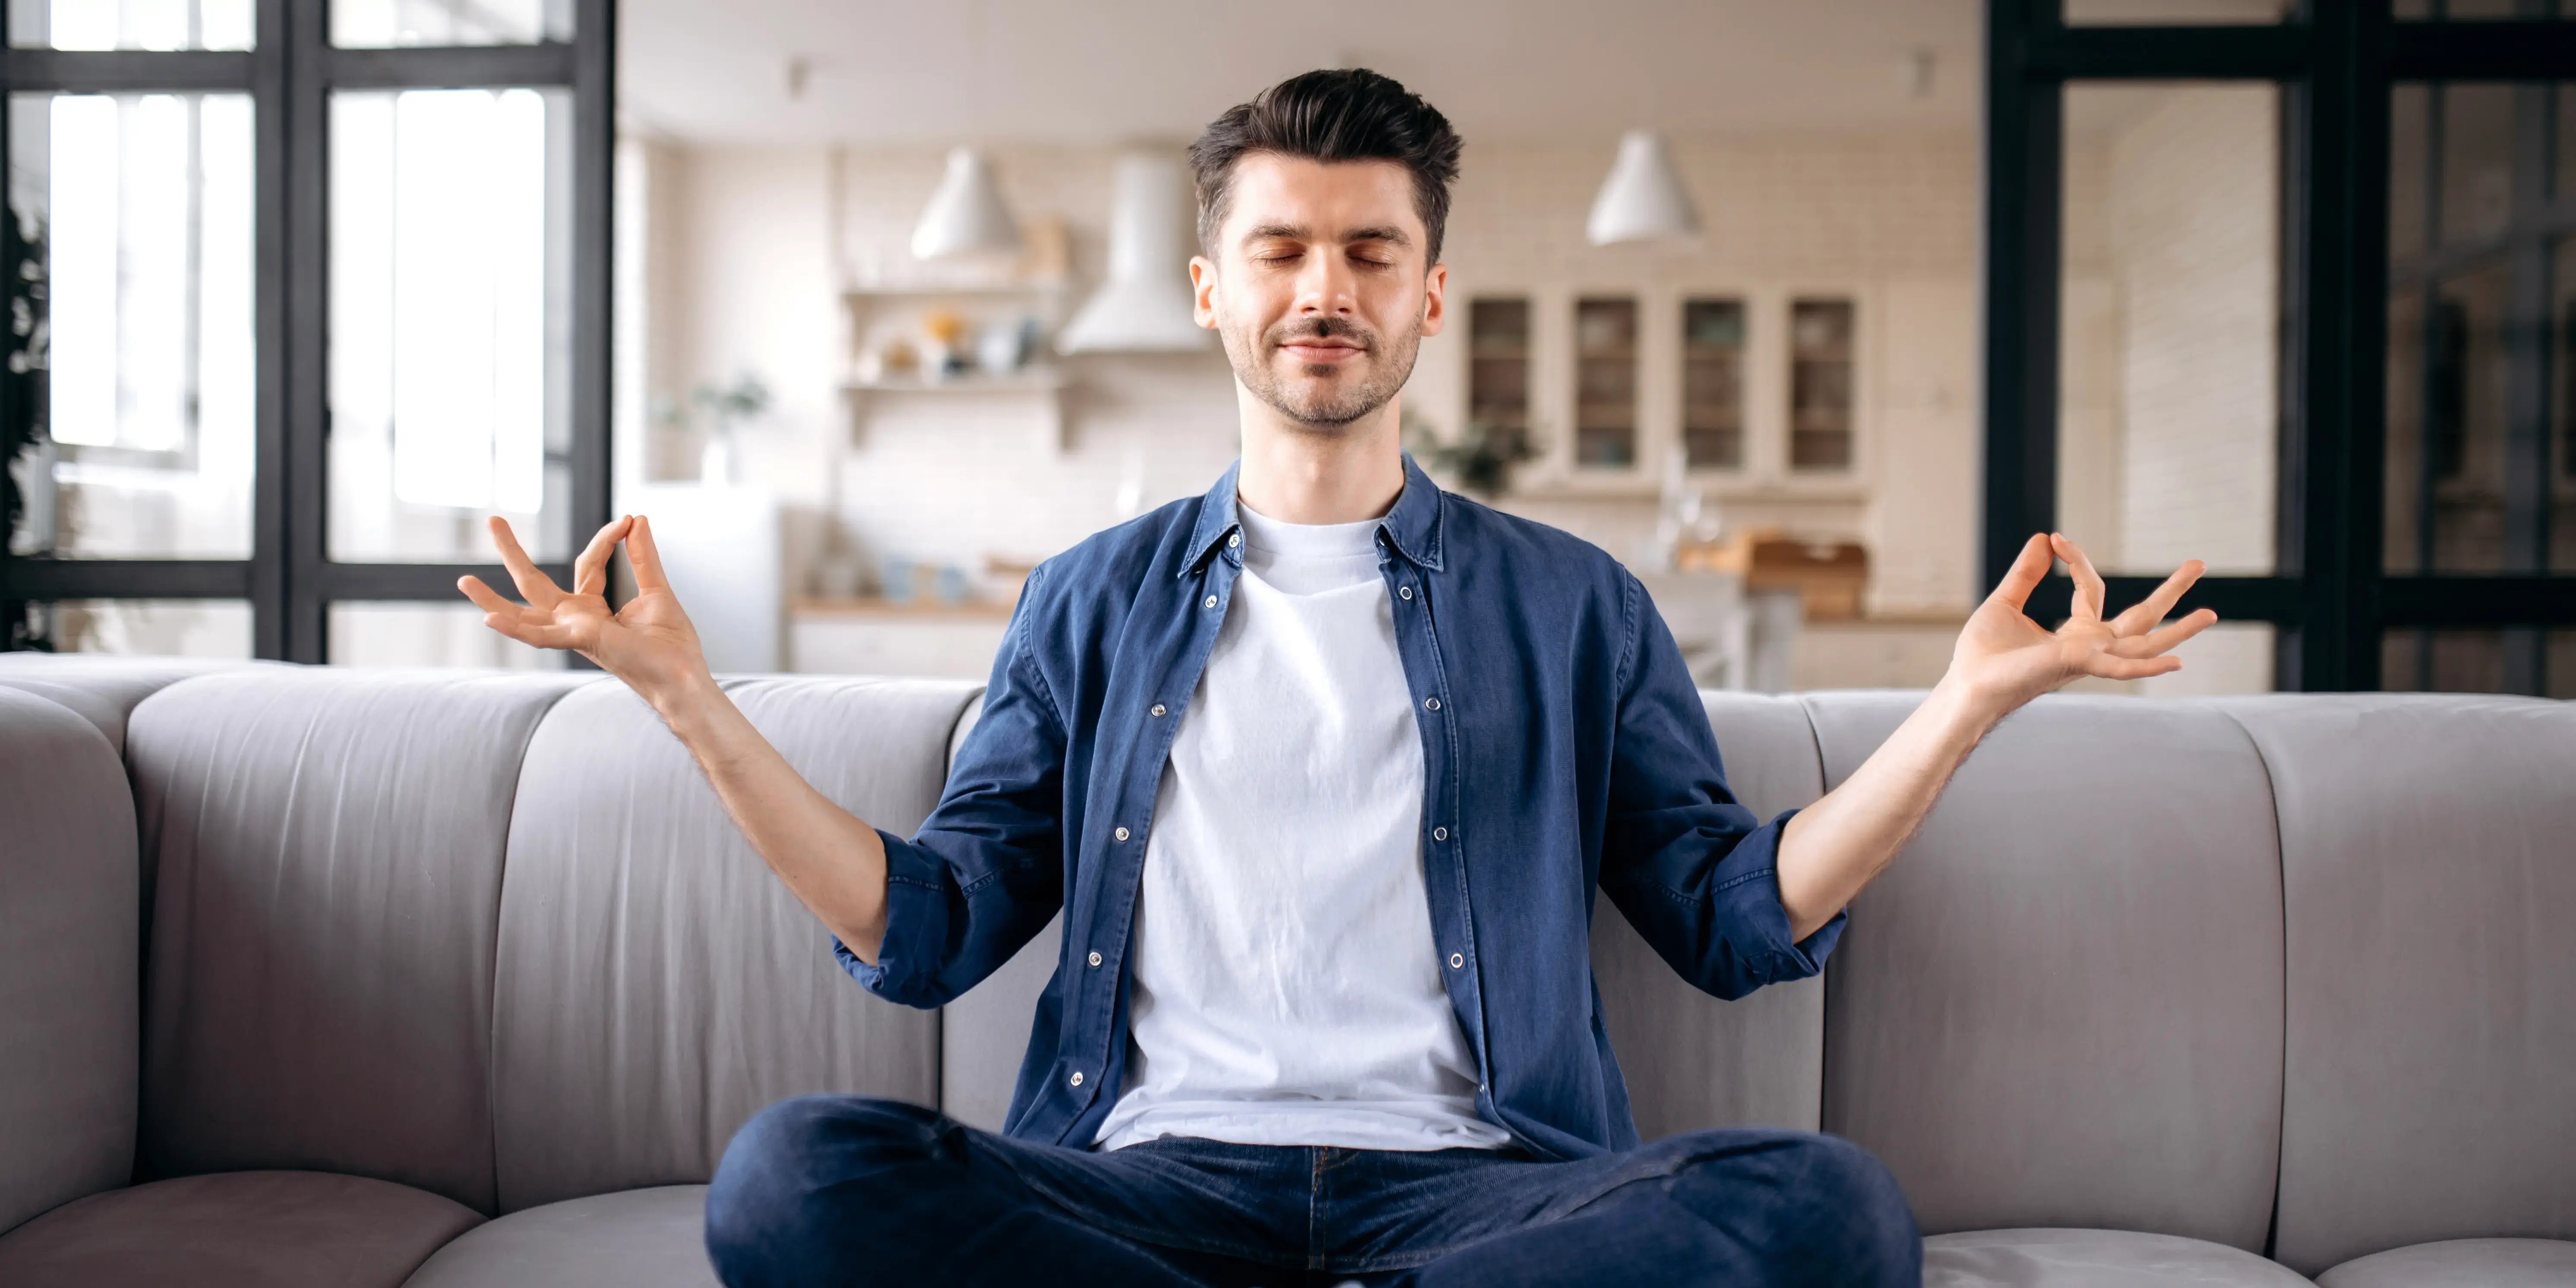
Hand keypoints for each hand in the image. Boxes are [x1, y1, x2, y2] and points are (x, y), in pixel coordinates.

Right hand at [458, 514, 710, 706]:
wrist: (683, 676)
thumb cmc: (671, 644)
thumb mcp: (656, 590)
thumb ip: (642, 557)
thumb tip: (637, 519)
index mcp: (593, 608)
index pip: (588, 563)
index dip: (606, 539)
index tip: (627, 521)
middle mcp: (576, 620)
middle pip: (534, 583)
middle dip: (512, 552)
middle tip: (492, 520)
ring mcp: (573, 632)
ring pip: (523, 612)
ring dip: (491, 598)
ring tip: (462, 579)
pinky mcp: (579, 641)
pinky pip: (540, 636)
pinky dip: (514, 628)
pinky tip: (488, 618)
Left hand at [1943, 532, 2216, 718]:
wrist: (1968, 685)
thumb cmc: (1984, 656)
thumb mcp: (2005, 604)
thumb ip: (2026, 575)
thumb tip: (2043, 539)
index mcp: (2076, 634)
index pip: (2092, 590)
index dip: (2077, 560)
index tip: (2056, 539)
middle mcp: (2090, 647)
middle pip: (2141, 618)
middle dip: (2171, 592)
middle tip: (2199, 564)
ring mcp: (2089, 658)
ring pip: (2144, 643)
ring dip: (2178, 631)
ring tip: (2211, 614)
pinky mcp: (2078, 666)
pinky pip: (2120, 669)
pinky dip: (2147, 668)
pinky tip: (2177, 663)